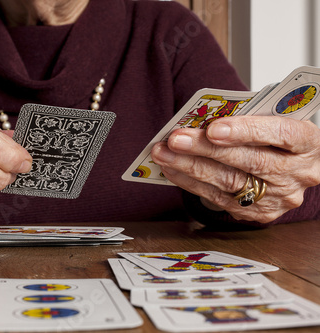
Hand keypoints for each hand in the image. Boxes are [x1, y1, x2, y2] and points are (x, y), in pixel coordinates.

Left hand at [151, 115, 319, 222]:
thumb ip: (248, 117)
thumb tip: (201, 120)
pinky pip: (220, 199)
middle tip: (174, 139)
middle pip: (248, 162)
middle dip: (205, 149)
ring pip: (229, 183)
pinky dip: (191, 183)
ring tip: (164, 153)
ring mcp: (280, 197)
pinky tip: (173, 170)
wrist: (294, 165)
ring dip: (189, 167)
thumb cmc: (277, 136)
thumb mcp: (274, 119)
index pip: (281, 134)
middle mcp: (299, 173)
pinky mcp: (261, 213)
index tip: (213, 128)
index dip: (246, 131)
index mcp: (308, 142)